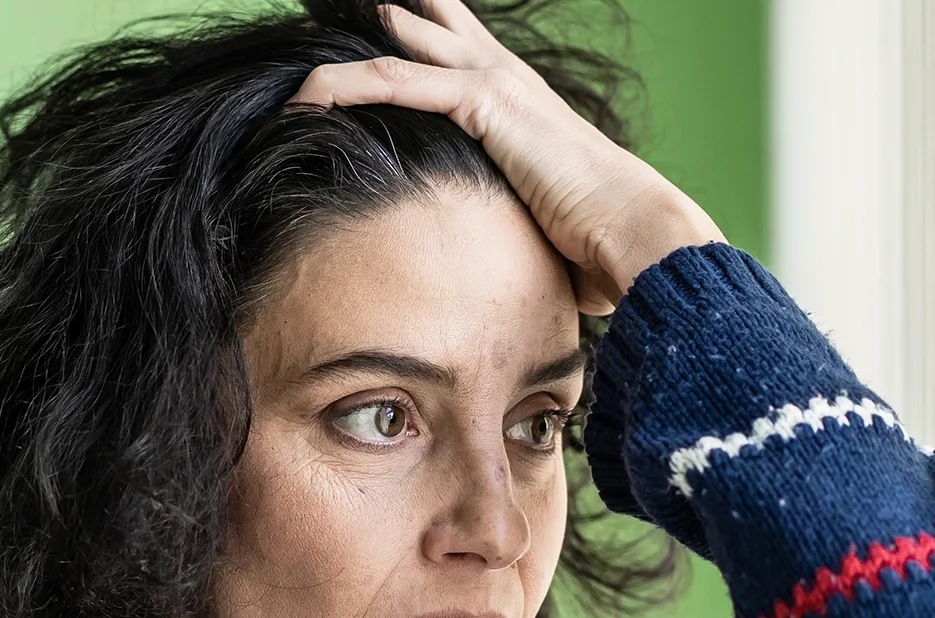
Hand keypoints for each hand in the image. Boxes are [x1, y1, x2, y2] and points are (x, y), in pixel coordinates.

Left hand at [290, 0, 725, 313]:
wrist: (638, 237)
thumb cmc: (597, 246)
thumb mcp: (533, 225)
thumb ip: (500, 225)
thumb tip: (476, 274)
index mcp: (518, 102)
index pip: (455, 52)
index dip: (414, 37)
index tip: (365, 40)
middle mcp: (508, 78)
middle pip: (430, 24)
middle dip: (385, 20)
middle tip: (336, 10)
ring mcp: (499, 83)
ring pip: (400, 48)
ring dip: (344, 59)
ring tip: (296, 72)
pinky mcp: (489, 101)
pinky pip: (398, 80)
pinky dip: (347, 85)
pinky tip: (307, 96)